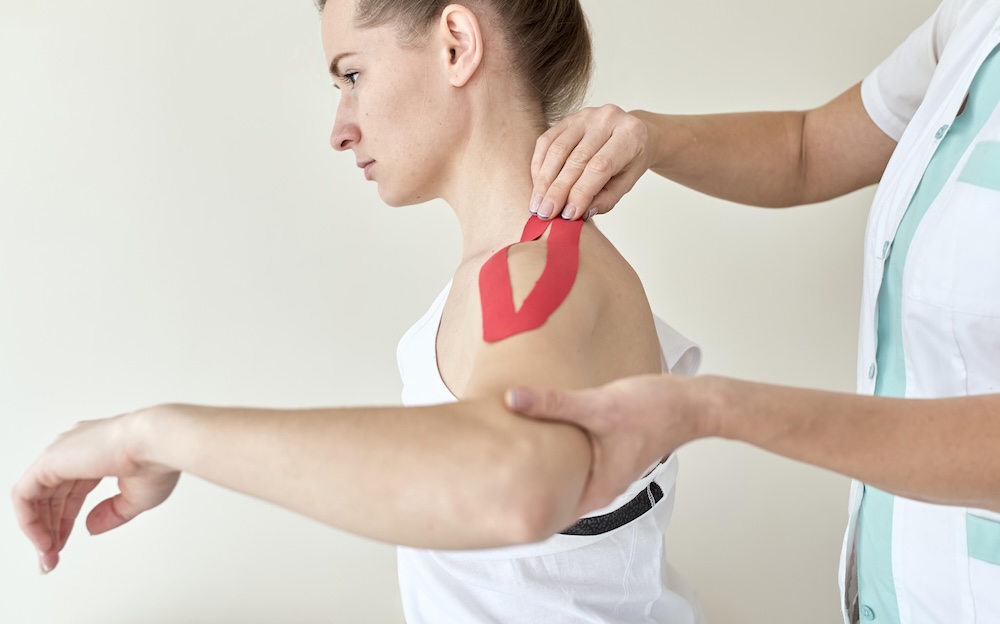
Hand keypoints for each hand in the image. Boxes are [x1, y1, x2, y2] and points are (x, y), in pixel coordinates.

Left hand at [11, 409, 179, 572]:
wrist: (158, 443)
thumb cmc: (157, 462)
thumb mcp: (136, 498)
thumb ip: (111, 513)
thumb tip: (89, 527)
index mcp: (98, 453)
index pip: (72, 490)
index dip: (67, 521)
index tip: (65, 545)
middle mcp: (77, 449)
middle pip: (52, 496)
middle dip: (51, 529)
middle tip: (52, 558)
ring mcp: (62, 453)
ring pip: (34, 496)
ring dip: (39, 528)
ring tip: (48, 554)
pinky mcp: (50, 460)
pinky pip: (23, 494)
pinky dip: (29, 520)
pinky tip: (43, 540)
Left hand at [506, 374, 716, 513]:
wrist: (692, 403)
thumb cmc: (655, 409)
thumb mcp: (598, 405)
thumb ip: (554, 403)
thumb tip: (512, 399)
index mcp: (597, 487)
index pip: (549, 512)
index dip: (520, 510)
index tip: (488, 504)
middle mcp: (599, 485)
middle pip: (552, 495)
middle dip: (522, 489)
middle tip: (484, 480)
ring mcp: (602, 470)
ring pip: (562, 477)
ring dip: (538, 469)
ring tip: (500, 459)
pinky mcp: (604, 452)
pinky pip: (571, 460)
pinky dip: (553, 454)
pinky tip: (534, 436)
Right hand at [530, 105, 654, 220]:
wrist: (631, 132)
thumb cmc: (630, 161)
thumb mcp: (627, 182)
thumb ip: (606, 199)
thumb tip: (579, 213)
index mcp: (629, 135)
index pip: (600, 167)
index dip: (581, 192)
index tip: (567, 215)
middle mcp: (607, 119)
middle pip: (577, 159)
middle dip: (558, 190)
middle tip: (546, 213)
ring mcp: (585, 115)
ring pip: (558, 149)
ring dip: (544, 180)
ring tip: (538, 204)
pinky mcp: (567, 118)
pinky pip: (547, 141)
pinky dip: (539, 166)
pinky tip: (538, 186)